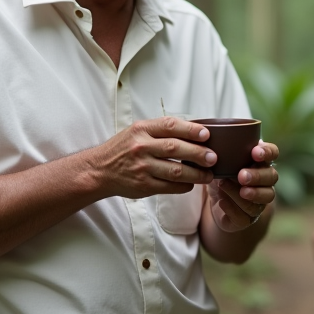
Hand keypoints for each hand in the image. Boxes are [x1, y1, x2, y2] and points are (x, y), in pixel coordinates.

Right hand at [92, 118, 215, 199]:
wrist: (99, 170)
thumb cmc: (124, 148)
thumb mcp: (137, 131)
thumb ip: (161, 130)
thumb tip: (195, 131)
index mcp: (142, 129)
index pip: (170, 126)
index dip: (191, 129)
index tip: (207, 135)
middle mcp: (141, 147)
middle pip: (176, 149)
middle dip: (199, 153)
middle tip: (213, 158)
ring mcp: (142, 167)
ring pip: (176, 171)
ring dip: (197, 174)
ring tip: (209, 175)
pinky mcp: (143, 185)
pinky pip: (170, 187)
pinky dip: (184, 186)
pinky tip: (191, 184)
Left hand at [207, 141, 278, 231]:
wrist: (217, 202)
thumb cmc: (223, 175)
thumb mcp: (221, 162)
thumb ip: (223, 153)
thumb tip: (212, 140)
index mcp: (260, 163)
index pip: (273, 153)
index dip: (267, 152)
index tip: (255, 152)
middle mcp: (265, 183)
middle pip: (272, 178)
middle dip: (257, 176)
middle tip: (241, 175)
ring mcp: (259, 202)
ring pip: (261, 199)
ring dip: (242, 193)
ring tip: (225, 186)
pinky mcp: (247, 219)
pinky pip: (244, 216)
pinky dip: (232, 207)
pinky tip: (221, 201)